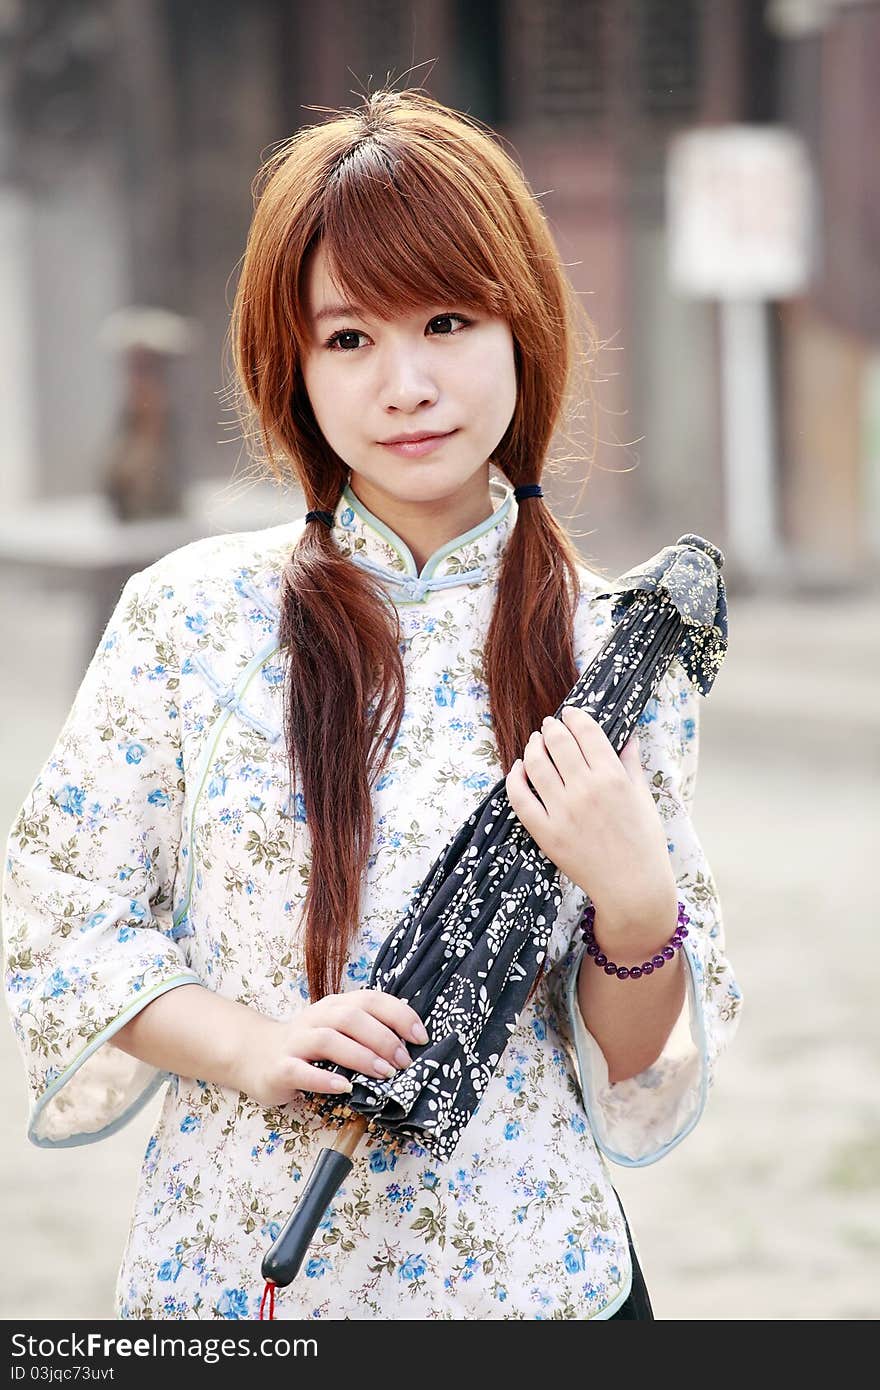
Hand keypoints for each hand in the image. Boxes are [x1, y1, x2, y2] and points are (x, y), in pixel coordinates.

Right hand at [241, 990, 428, 1107]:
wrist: (256, 1055)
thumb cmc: (309, 1046)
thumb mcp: (338, 1031)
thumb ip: (366, 1032)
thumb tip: (410, 1046)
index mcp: (335, 1006)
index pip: (370, 999)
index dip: (399, 1015)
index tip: (421, 1037)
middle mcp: (316, 1018)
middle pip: (351, 1017)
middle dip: (383, 1038)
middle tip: (403, 1062)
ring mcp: (296, 1042)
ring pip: (328, 1040)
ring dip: (361, 1056)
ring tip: (384, 1074)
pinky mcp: (281, 1068)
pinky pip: (302, 1071)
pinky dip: (325, 1079)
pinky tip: (345, 1087)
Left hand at [505, 706, 675, 923]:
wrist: (632, 886)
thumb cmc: (643, 841)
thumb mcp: (643, 798)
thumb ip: (631, 764)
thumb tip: (629, 736)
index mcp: (613, 777)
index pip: (586, 732)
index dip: (575, 717)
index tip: (570, 714)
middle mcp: (585, 790)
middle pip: (558, 742)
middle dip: (552, 727)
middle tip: (550, 725)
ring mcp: (562, 811)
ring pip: (536, 764)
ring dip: (533, 746)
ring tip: (535, 742)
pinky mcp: (545, 832)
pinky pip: (520, 798)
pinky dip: (515, 778)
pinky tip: (518, 769)